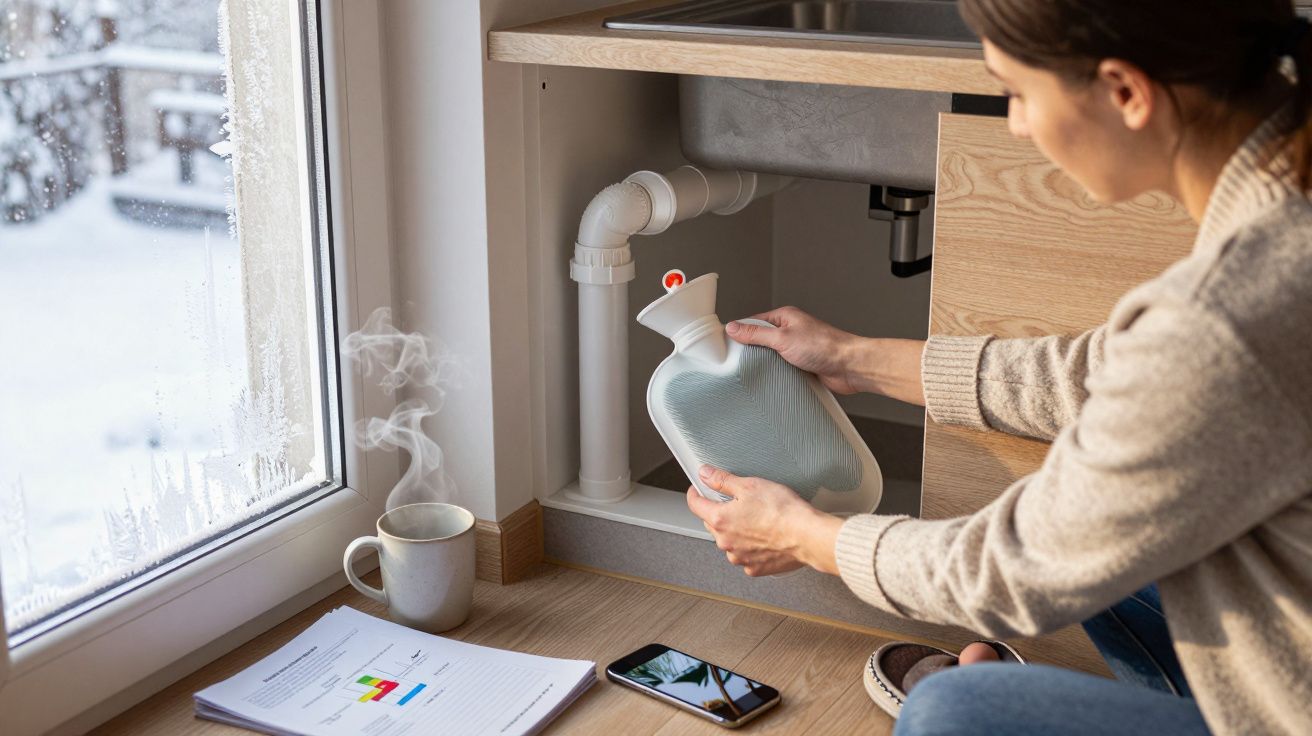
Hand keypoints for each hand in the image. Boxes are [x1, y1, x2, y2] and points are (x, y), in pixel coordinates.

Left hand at [686, 465, 843, 576]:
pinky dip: (750, 547)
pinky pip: (745, 555)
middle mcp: (725, 542)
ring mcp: (739, 557)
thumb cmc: (782, 511)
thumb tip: (705, 474)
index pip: (695, 505)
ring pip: (729, 540)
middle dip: (721, 512)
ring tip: (757, 520)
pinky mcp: (754, 568)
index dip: (695, 493)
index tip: (697, 489)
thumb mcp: (750, 486)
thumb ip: (722, 480)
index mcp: (720, 520)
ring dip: (736, 531)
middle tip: (739, 502)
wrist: (807, 536)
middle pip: (712, 523)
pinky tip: (765, 536)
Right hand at [726, 307, 862, 394]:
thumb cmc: (824, 346)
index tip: (726, 343)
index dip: (740, 332)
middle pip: (762, 340)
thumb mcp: (782, 338)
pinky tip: (772, 379)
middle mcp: (791, 331)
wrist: (849, 366)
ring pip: (772, 356)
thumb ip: (756, 334)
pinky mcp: (803, 364)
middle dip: (752, 351)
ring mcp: (797, 348)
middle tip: (737, 360)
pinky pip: (783, 368)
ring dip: (766, 364)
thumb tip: (734, 328)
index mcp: (785, 317)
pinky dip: (778, 374)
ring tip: (755, 371)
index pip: (754, 322)